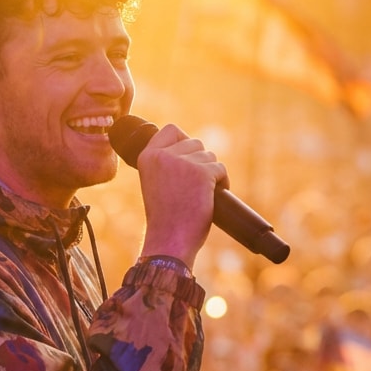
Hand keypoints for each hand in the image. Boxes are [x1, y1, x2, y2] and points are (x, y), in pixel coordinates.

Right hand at [137, 124, 228, 266]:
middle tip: (196, 185)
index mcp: (147, 156)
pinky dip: (222, 182)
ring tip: (202, 193)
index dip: (184, 141)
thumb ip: (166, 163)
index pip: (171, 130)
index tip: (188, 159)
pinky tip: (213, 196)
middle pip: (195, 143)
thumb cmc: (164, 217)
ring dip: (211, 173)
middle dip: (200, 162)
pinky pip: (221, 168)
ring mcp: (183, 162)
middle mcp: (163, 155)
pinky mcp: (202, 173)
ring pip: (209, 156)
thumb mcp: (155, 183)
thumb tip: (192, 148)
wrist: (169, 240)